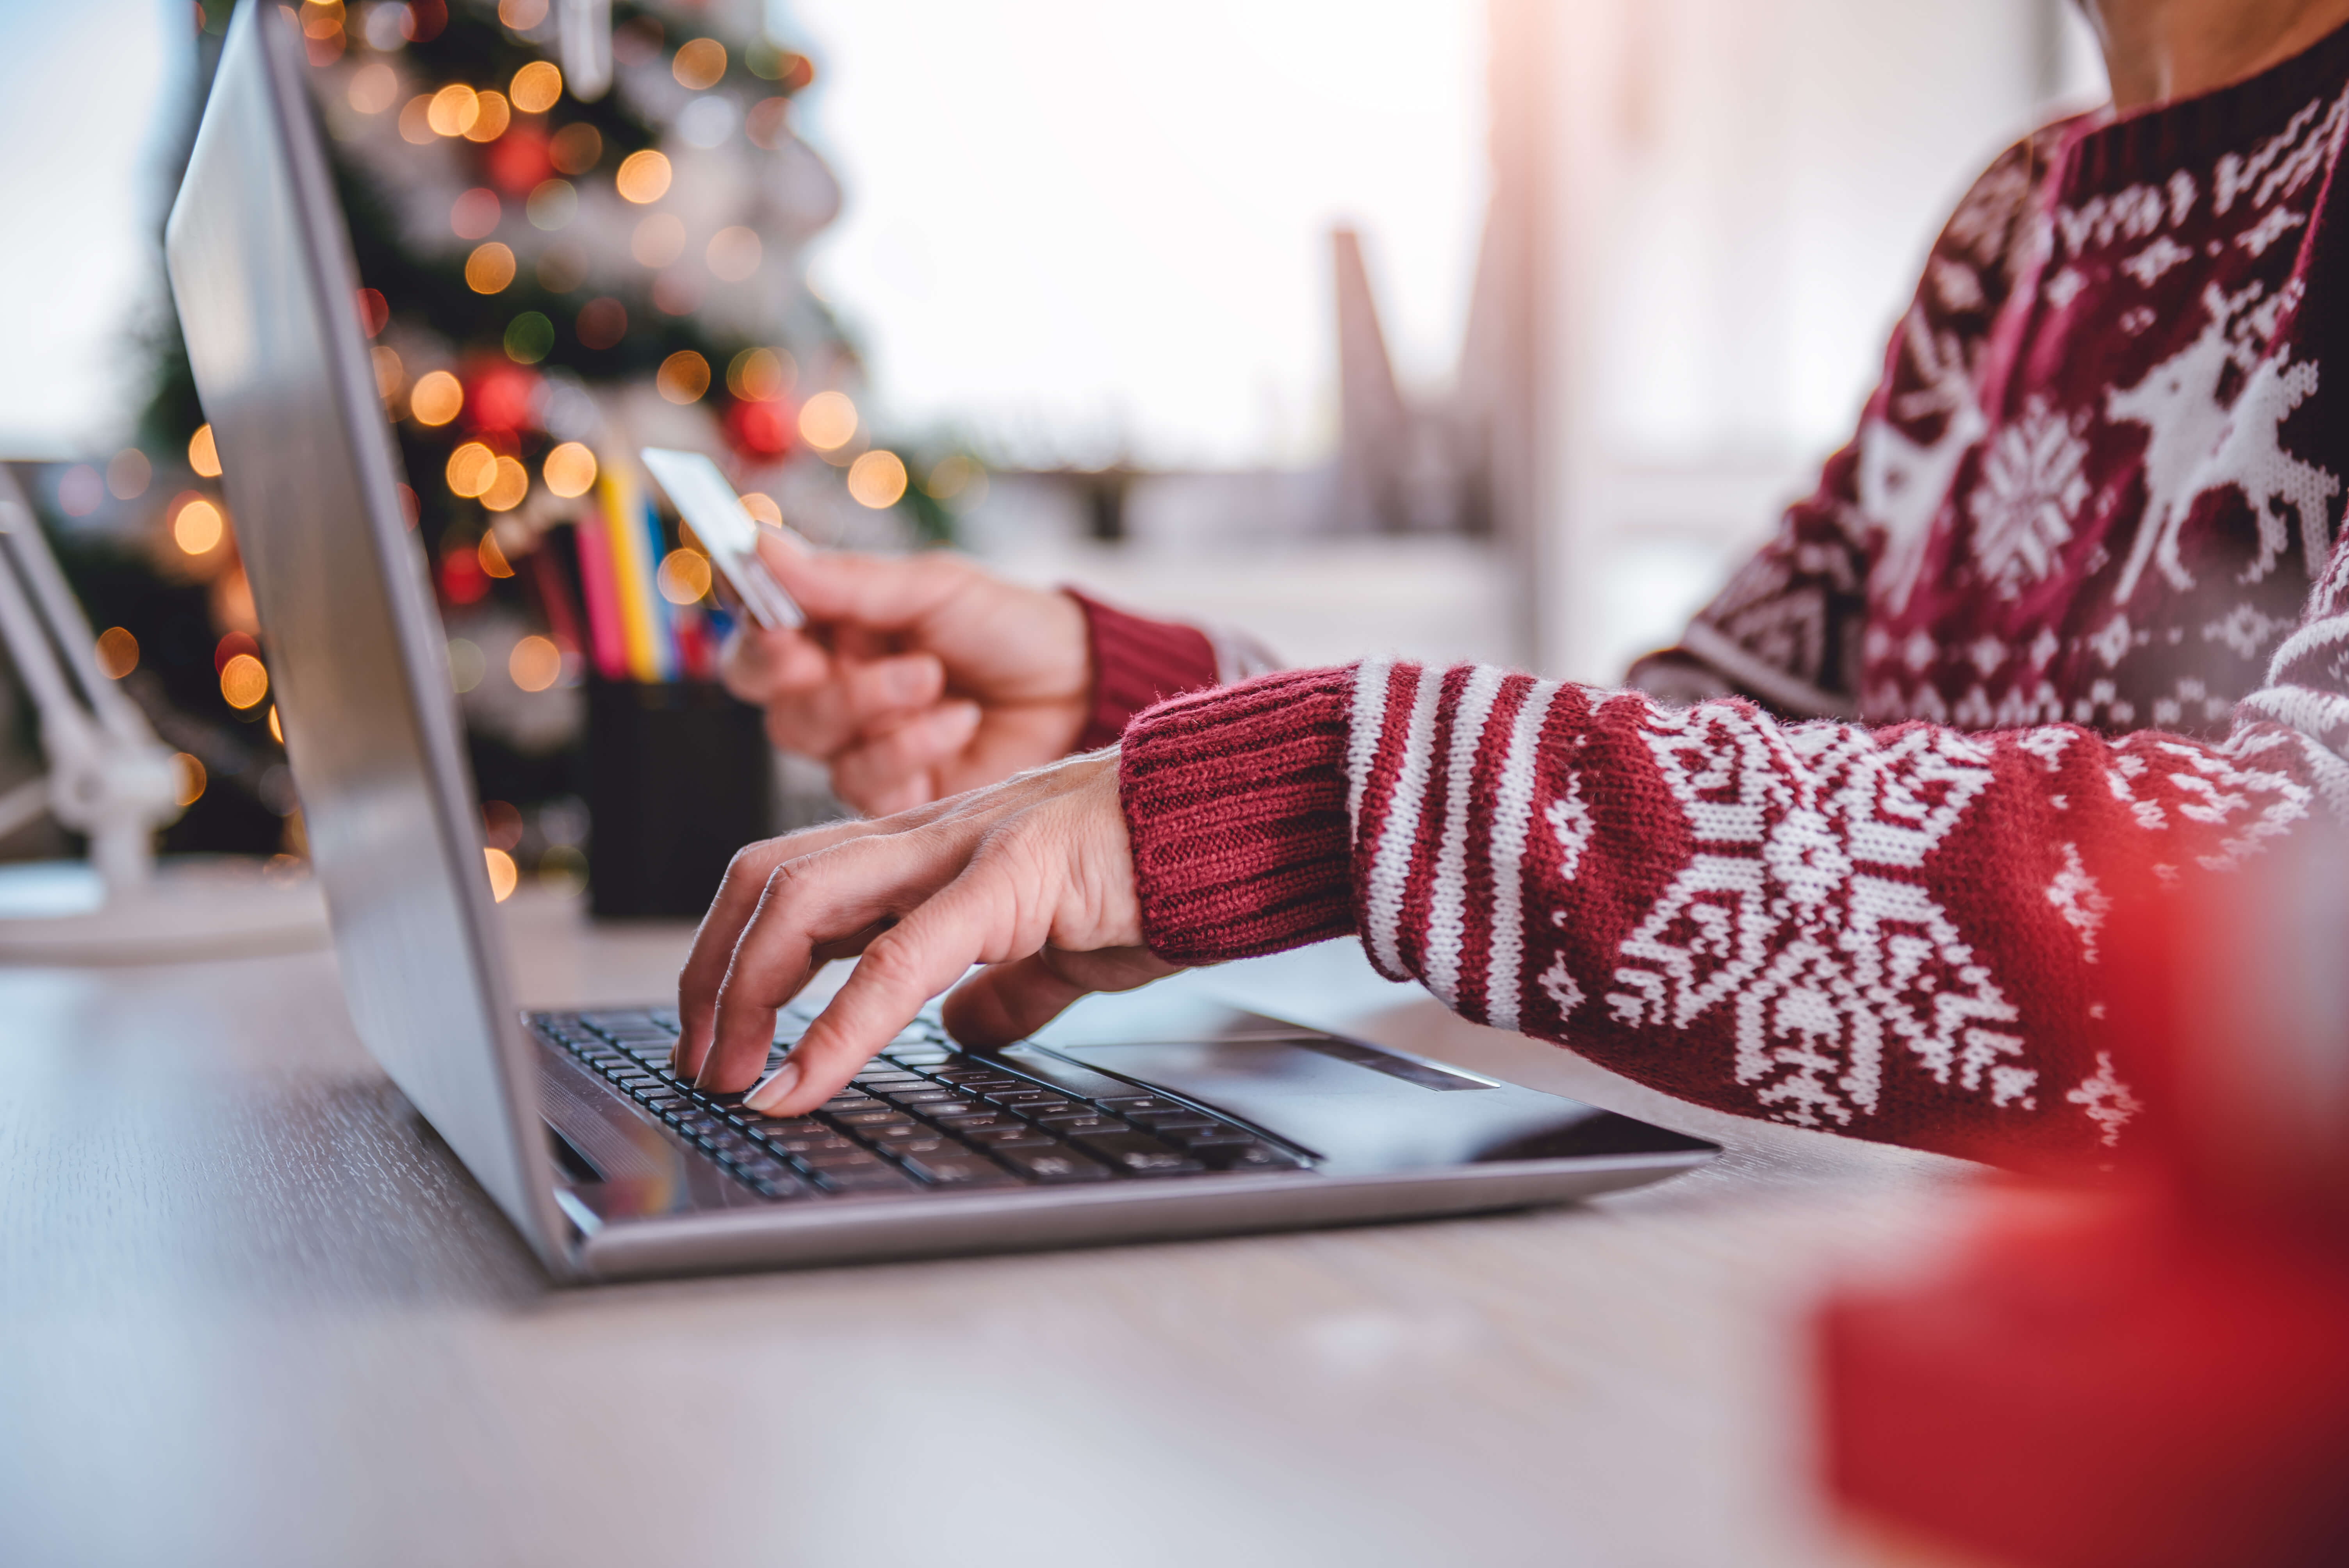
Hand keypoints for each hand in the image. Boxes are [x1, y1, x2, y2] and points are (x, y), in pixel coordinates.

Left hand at [671, 751, 1180, 1114]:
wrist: (1243, 820)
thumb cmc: (1161, 872)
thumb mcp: (1062, 944)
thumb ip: (1004, 986)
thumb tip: (961, 1032)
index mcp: (935, 847)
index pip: (794, 879)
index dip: (736, 956)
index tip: (720, 1040)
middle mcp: (930, 833)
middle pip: (767, 878)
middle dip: (710, 976)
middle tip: (701, 1066)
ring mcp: (966, 846)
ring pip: (803, 896)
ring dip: (745, 995)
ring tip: (733, 1077)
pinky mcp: (1014, 879)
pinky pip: (901, 954)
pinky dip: (838, 1027)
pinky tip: (802, 1082)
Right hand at [722, 533, 1092, 815]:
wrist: (1081, 686)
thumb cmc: (1008, 626)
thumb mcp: (931, 587)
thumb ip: (844, 579)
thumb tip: (761, 543)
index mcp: (836, 633)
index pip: (758, 643)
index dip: (755, 640)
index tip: (779, 627)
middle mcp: (839, 694)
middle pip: (776, 703)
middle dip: (821, 679)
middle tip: (858, 657)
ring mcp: (865, 748)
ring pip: (814, 743)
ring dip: (874, 704)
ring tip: (935, 678)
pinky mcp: (896, 797)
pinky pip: (865, 783)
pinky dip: (913, 746)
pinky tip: (961, 721)